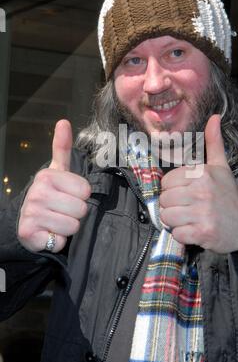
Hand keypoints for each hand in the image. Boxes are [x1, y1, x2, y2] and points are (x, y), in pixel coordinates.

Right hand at [18, 120, 90, 252]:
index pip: (85, 190)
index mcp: (47, 176)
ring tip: (55, 221)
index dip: (81, 196)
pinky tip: (48, 233)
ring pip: (73, 226)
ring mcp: (32, 213)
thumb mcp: (57, 171)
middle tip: (62, 210)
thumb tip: (63, 121)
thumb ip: (62, 148)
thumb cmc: (50, 195)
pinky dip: (57, 240)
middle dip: (75, 213)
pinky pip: (60, 240)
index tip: (68, 195)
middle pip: (81, 209)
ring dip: (67, 227)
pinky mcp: (29, 233)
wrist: (28, 220)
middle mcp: (37, 193)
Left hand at [159, 114, 237, 253]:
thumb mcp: (221, 166)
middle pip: (164, 199)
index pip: (166, 182)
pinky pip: (176, 234)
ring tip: (188, 218)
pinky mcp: (203, 234)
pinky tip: (194, 230)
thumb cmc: (229, 195)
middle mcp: (202, 192)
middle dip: (171, 206)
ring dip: (174, 221)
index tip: (184, 193)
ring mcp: (203, 214)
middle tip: (186, 208)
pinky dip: (182, 235)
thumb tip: (214, 117)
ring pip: (167, 217)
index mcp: (202, 174)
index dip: (172, 189)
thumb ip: (213, 142)